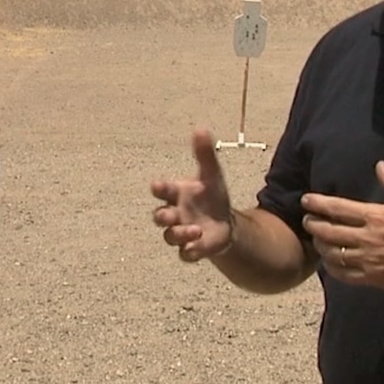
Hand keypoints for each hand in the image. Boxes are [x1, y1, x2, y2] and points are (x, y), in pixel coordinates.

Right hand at [151, 129, 235, 261]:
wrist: (225, 221)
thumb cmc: (212, 196)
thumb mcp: (212, 174)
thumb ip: (204, 154)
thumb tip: (201, 128)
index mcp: (176, 195)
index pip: (163, 191)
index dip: (159, 189)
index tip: (157, 186)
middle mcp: (175, 214)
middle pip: (160, 217)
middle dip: (162, 216)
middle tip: (171, 215)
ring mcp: (182, 233)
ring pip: (170, 237)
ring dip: (179, 234)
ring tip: (195, 230)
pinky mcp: (192, 249)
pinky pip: (185, 255)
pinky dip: (188, 253)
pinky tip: (196, 249)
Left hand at [300, 161, 383, 293]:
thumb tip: (380, 166)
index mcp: (378, 217)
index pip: (338, 208)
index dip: (318, 203)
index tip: (306, 200)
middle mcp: (369, 239)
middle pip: (329, 231)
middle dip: (313, 224)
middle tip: (307, 220)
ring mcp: (369, 261)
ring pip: (333, 253)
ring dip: (320, 245)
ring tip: (317, 239)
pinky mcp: (373, 279)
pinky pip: (343, 275)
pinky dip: (331, 268)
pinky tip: (329, 262)